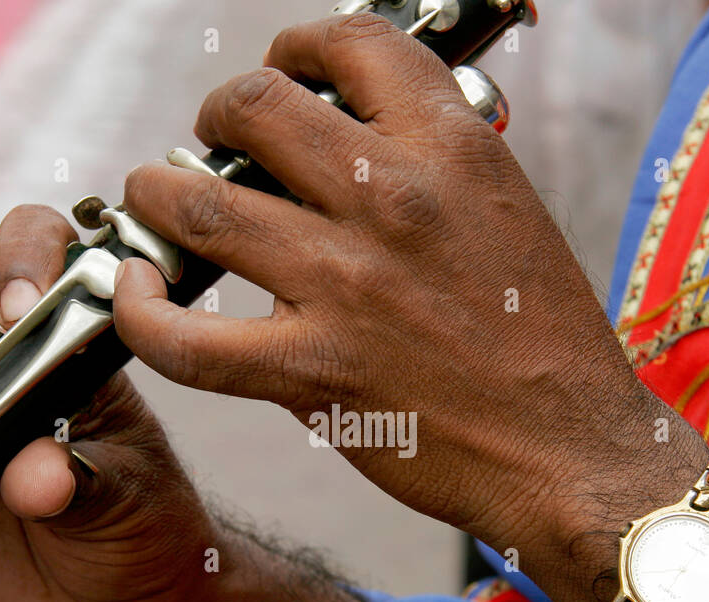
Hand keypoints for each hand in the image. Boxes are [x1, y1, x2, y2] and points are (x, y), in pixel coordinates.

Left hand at [110, 13, 698, 576]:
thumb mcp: (507, 212)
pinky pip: (187, 339)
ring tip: (156, 201)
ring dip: (158, 195)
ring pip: (199, 207)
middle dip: (217, 114)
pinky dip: (140, 312)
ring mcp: (345, 286)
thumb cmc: (544, 339)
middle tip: (214, 144)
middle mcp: (393, 200)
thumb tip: (350, 144)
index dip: (297, 46)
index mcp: (453, 149)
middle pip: (254, 108)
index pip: (350, 44)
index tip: (283, 71)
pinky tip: (136, 291)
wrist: (572, 450)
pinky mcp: (312, 372)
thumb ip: (431, 167)